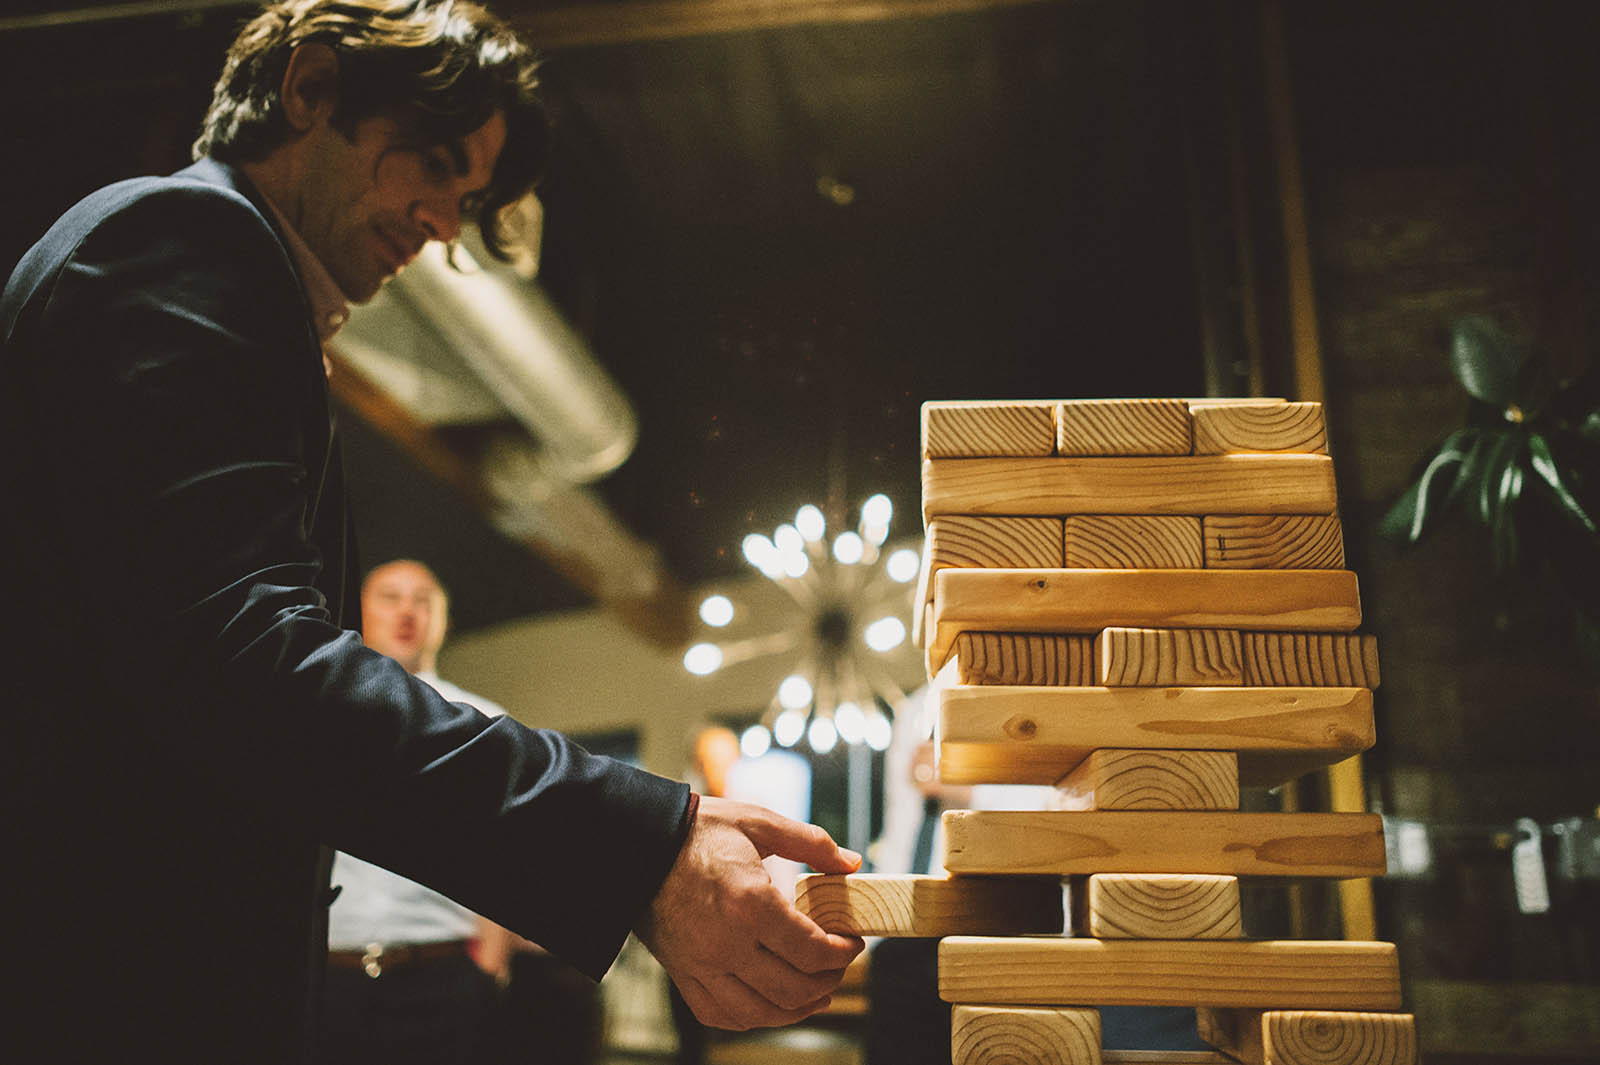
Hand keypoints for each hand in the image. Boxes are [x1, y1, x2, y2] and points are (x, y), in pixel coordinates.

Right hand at [635, 795, 864, 1029]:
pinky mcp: (682, 974)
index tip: (852, 942)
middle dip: (828, 980)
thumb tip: (852, 863)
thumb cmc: (698, 830)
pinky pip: (722, 1015)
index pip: (813, 951)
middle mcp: (727, 943)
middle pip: (794, 988)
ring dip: (797, 1008)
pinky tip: (770, 1002)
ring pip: (761, 1012)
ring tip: (815, 992)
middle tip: (838, 964)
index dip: (843, 953)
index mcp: (751, 904)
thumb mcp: (758, 822)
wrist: (639, 844)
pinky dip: (753, 1016)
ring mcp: (701, 965)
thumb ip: (810, 842)